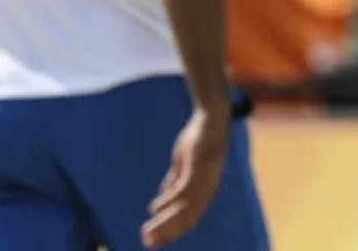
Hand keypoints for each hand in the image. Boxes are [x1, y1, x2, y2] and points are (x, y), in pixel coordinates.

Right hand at [142, 106, 231, 248]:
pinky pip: (182, 191)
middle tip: (147, 242)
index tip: (154, 240)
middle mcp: (208, 188)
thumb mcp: (182, 163)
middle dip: (166, 232)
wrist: (210, 118)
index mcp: (205, 189)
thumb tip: (161, 198)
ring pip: (184, 209)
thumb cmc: (198, 139)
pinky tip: (154, 208)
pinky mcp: (199, 168)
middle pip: (187, 218)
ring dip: (164, 222)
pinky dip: (167, 201)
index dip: (172, 231)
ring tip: (147, 230)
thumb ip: (174, 180)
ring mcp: (205, 179)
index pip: (189, 218)